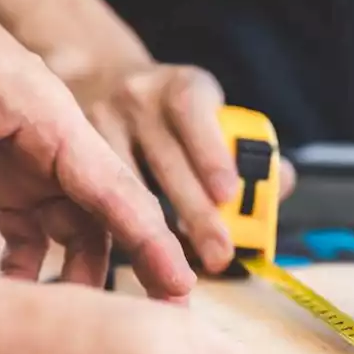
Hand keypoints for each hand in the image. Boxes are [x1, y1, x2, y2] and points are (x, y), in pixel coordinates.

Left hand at [0, 0, 193, 298]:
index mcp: (50, 116)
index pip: (113, 186)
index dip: (149, 239)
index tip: (183, 284)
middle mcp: (54, 141)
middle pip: (108, 214)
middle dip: (133, 267)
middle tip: (154, 327)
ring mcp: (34, 158)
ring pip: (74, 228)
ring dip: (70, 274)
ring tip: (55, 323)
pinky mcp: (8, 171)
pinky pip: (33, 226)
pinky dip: (27, 260)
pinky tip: (9, 286)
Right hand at [71, 62, 296, 273]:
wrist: (100, 80)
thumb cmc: (171, 114)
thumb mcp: (211, 115)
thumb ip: (246, 150)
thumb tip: (282, 182)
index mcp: (182, 87)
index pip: (194, 111)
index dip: (211, 152)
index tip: (228, 194)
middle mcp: (138, 99)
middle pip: (166, 161)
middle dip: (195, 214)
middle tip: (219, 256)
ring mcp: (99, 123)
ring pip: (124, 183)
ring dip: (150, 232)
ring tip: (174, 273)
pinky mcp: (72, 153)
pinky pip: (91, 196)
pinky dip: (113, 231)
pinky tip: (132, 260)